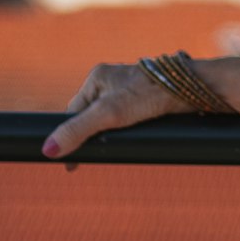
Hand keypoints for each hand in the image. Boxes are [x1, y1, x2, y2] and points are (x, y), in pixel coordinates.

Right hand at [42, 62, 186, 160]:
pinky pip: (125, 120)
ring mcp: (129, 90)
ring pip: (108, 119)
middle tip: (89, 160)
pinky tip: (127, 141)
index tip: (71, 164)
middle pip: (89, 116)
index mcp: (98, 77)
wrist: (191, 89)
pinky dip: (122, 133)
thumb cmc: (150, 94)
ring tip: (108, 151)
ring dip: (106, 135)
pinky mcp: (145, 99)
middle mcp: (112, 80)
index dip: (69, 137)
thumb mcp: (109, 114)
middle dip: (88, 137)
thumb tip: (48, 150)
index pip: (73, 112)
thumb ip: (78, 130)